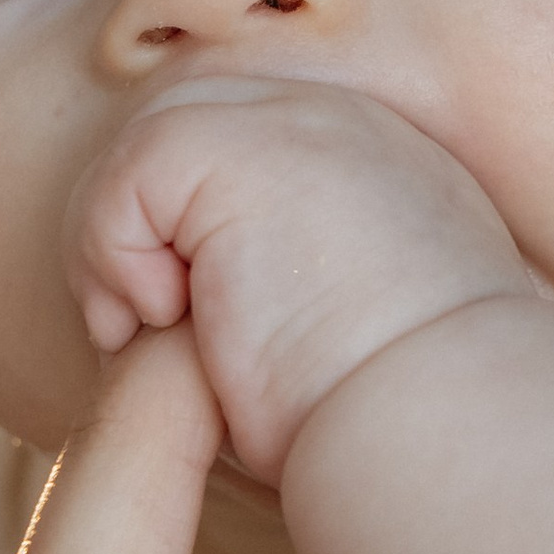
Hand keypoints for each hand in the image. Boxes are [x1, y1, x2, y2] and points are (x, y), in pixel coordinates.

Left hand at [66, 77, 529, 482]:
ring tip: (142, 330)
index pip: (252, 145)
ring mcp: (301, 124)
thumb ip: (299, 282)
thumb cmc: (401, 426)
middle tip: (142, 325)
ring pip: (149, 142)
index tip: (189, 321)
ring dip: (118, 242)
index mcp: (389, 166)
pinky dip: (113, 251)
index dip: (193, 222)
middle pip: (194, 123)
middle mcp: (350, 126)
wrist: (440, 431)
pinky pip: (128, 171)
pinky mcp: (242, 150)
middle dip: (144, 218)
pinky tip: (161, 319)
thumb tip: (192, 306)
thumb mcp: (366, 334)